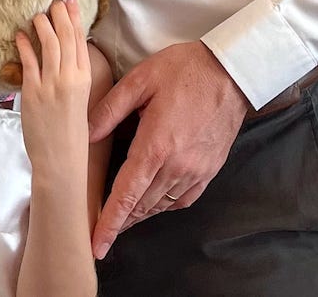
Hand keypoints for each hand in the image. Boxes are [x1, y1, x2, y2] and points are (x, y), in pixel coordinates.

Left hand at [16, 0, 90, 176]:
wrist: (61, 159)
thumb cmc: (70, 131)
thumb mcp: (79, 98)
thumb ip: (72, 75)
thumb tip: (62, 53)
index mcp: (85, 79)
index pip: (80, 40)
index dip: (74, 17)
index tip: (70, 0)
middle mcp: (70, 78)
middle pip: (66, 36)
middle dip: (59, 14)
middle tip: (53, 0)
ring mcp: (51, 84)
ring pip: (48, 44)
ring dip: (42, 25)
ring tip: (37, 14)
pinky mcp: (33, 92)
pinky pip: (28, 61)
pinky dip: (23, 45)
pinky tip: (19, 35)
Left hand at [87, 41, 248, 258]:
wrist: (231, 72)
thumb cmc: (184, 70)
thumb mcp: (140, 80)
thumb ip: (110, 109)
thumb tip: (86, 134)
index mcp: (155, 146)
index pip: (126, 194)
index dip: (109, 223)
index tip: (97, 246)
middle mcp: (176, 166)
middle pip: (141, 205)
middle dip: (120, 222)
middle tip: (101, 233)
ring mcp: (195, 171)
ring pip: (160, 205)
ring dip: (140, 215)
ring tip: (122, 221)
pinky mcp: (209, 170)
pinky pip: (182, 200)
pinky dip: (165, 206)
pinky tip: (154, 204)